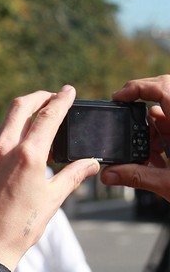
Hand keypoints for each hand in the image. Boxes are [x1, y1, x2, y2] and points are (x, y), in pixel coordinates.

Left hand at [0, 85, 99, 270]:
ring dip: (22, 115)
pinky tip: (18, 147)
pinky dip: (9, 134)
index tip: (69, 91)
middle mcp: (3, 149)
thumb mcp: (51, 201)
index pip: (48, 116)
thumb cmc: (18, 229)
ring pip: (4, 123)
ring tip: (37, 121)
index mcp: (27, 156)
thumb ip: (72, 176)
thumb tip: (91, 163)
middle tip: (52, 97)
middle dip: (38, 97)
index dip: (61, 100)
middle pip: (20, 107)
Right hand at [101, 75, 169, 197]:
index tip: (118, 97)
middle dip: (141, 106)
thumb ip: (137, 177)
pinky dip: (162, 140)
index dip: (138, 87)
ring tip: (143, 153)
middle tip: (122, 118)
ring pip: (168, 115)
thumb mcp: (169, 184)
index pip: (162, 87)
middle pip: (164, 94)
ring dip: (152, 130)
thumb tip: (108, 174)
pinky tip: (156, 161)